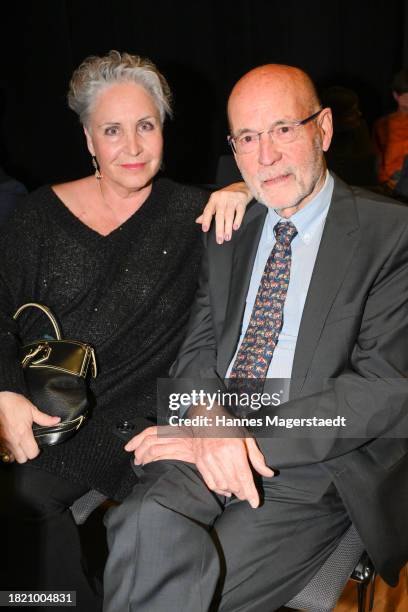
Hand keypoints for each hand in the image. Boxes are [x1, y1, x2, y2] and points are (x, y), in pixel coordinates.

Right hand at [0, 391, 60, 462]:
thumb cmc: (12, 403)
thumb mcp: (31, 409)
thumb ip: (44, 418)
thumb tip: (56, 421)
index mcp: (23, 433)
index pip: (32, 453)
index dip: (36, 450)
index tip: (37, 445)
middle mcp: (13, 440)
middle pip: (22, 459)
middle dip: (27, 454)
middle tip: (28, 444)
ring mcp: (4, 442)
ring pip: (12, 457)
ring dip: (17, 453)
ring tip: (20, 443)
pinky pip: (4, 452)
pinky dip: (8, 450)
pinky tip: (12, 442)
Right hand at [125, 422, 273, 505]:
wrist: (206, 417)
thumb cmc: (229, 426)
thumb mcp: (247, 437)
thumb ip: (257, 457)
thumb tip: (269, 474)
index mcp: (235, 449)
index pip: (244, 477)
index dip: (251, 493)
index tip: (256, 503)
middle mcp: (221, 455)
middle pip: (234, 484)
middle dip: (243, 493)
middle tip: (247, 495)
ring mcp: (208, 459)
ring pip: (222, 485)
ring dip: (232, 492)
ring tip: (237, 490)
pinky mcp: (200, 462)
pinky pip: (210, 483)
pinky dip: (219, 489)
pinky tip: (226, 489)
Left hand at [125, 425, 195, 463]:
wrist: (212, 443)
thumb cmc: (197, 440)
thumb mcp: (182, 433)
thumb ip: (169, 436)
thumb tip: (154, 443)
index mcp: (171, 429)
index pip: (149, 431)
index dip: (136, 439)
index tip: (128, 446)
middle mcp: (171, 435)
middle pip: (148, 441)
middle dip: (138, 450)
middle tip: (136, 458)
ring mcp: (175, 444)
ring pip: (152, 449)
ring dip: (144, 458)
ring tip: (142, 463)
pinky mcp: (179, 454)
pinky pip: (161, 457)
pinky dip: (153, 461)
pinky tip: (151, 465)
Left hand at [196, 182, 251, 243]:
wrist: (242, 186)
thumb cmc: (226, 196)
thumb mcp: (215, 201)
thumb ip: (207, 212)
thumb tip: (198, 221)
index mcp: (214, 199)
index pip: (208, 210)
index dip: (206, 220)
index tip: (205, 229)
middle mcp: (222, 198)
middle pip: (220, 215)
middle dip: (219, 229)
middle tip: (219, 240)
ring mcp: (232, 199)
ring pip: (229, 215)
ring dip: (228, 228)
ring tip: (227, 237)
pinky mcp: (242, 201)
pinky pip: (240, 212)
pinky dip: (238, 220)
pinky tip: (235, 227)